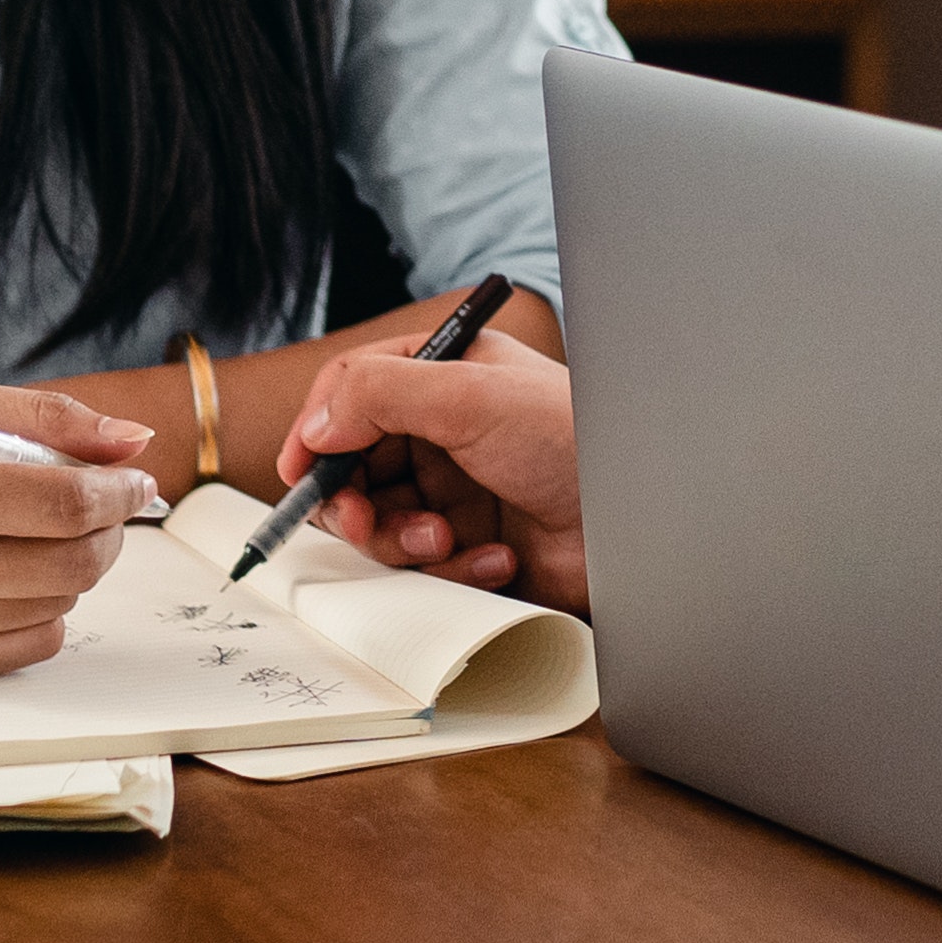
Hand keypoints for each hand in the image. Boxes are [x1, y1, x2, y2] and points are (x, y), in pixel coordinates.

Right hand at [0, 381, 161, 682]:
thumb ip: (44, 417)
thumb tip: (133, 441)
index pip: (65, 504)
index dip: (119, 492)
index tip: (136, 481)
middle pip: (72, 562)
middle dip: (110, 529)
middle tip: (103, 504)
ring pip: (59, 604)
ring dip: (76, 565)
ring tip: (43, 531)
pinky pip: (27, 646)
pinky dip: (44, 609)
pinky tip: (14, 573)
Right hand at [276, 330, 587, 613]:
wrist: (641, 520)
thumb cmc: (572, 438)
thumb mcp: (469, 396)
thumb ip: (381, 395)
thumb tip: (317, 425)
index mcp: (444, 375)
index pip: (353, 392)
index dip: (319, 431)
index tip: (300, 472)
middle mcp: (445, 430)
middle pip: (355, 467)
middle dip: (354, 502)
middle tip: (363, 523)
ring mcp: (458, 489)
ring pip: (383, 523)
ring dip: (404, 540)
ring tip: (446, 542)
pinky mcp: (473, 543)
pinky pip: (426, 565)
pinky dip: (454, 567)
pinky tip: (498, 557)